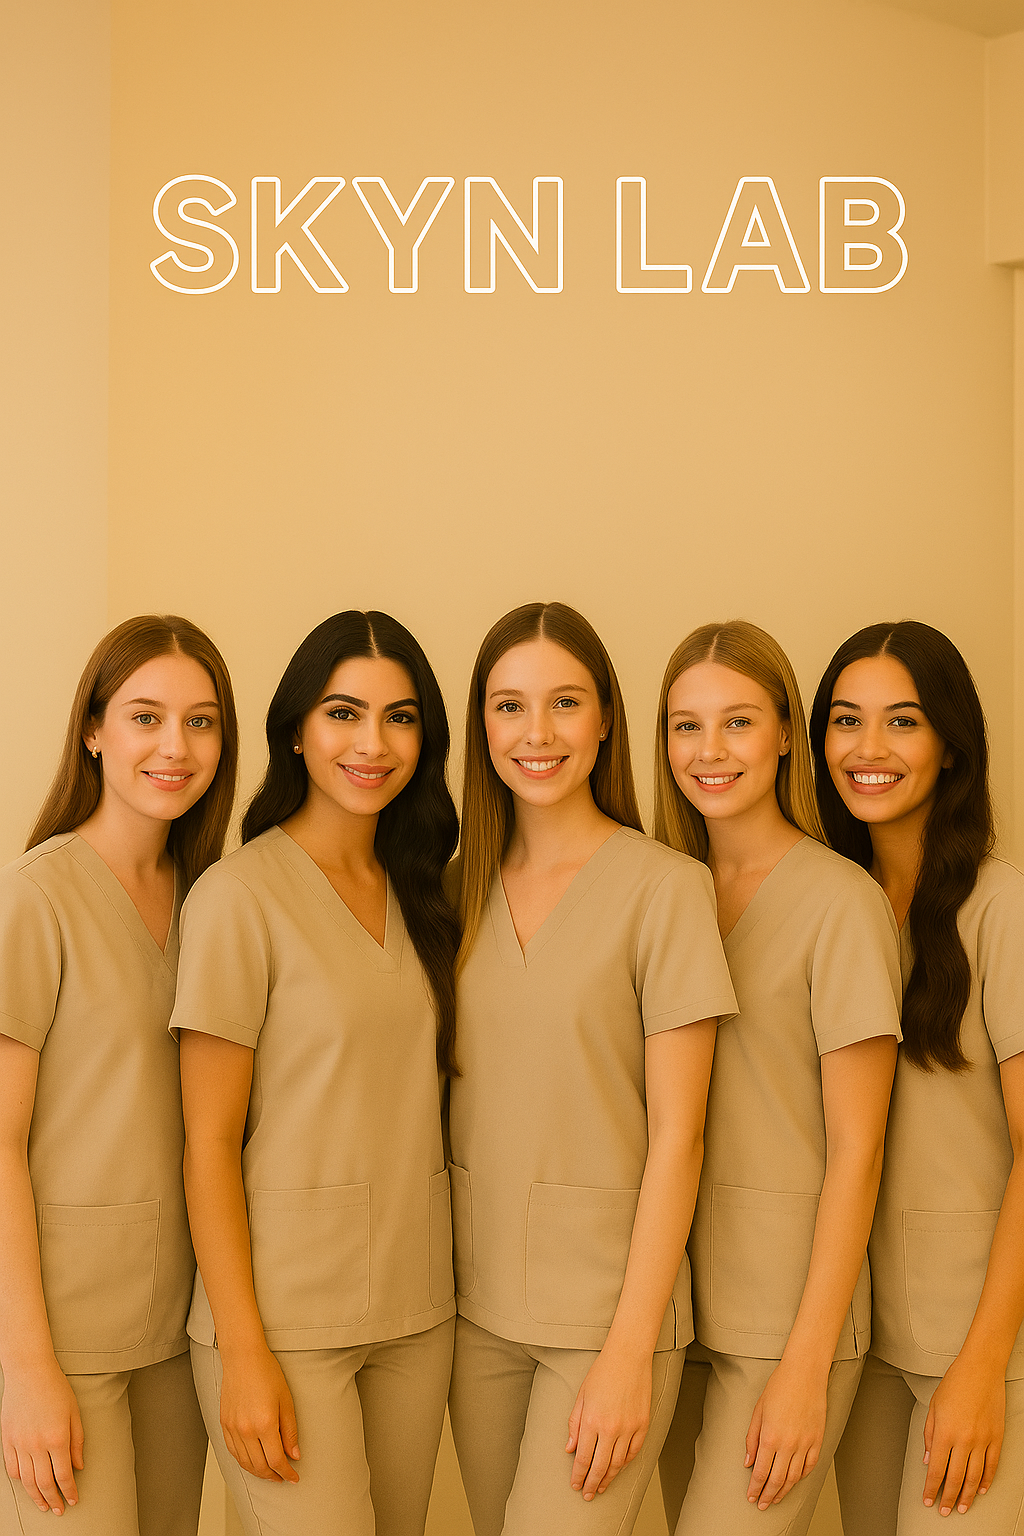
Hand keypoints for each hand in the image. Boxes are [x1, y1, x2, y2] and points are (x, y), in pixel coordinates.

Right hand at [1, 1356, 83, 1513]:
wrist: (29, 1372)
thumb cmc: (55, 1388)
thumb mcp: (74, 1412)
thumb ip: (77, 1442)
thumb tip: (78, 1466)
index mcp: (57, 1438)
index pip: (64, 1475)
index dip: (69, 1491)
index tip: (73, 1500)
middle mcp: (36, 1445)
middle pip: (44, 1483)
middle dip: (53, 1500)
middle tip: (59, 1509)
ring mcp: (19, 1444)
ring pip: (26, 1481)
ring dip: (36, 1496)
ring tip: (44, 1505)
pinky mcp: (7, 1440)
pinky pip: (12, 1469)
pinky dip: (20, 1481)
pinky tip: (27, 1485)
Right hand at [219, 1345, 300, 1482]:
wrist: (243, 1358)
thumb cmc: (267, 1373)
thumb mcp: (286, 1401)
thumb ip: (290, 1431)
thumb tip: (294, 1455)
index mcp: (264, 1424)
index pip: (276, 1460)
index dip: (287, 1473)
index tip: (294, 1478)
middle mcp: (246, 1430)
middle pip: (260, 1466)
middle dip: (274, 1476)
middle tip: (283, 1477)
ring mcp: (232, 1428)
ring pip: (245, 1462)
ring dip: (258, 1472)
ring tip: (270, 1473)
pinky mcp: (224, 1424)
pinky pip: (233, 1452)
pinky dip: (243, 1461)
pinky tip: (252, 1461)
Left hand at [565, 1344, 651, 1499]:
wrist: (628, 1356)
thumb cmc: (602, 1373)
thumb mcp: (582, 1396)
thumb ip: (575, 1424)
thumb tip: (570, 1449)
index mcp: (592, 1421)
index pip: (583, 1458)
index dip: (578, 1475)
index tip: (575, 1485)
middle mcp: (610, 1428)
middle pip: (600, 1466)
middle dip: (591, 1484)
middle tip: (587, 1494)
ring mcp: (629, 1428)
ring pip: (617, 1464)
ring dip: (608, 1478)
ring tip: (601, 1487)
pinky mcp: (643, 1425)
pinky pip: (633, 1453)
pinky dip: (624, 1464)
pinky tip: (617, 1469)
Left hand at [744, 1358, 827, 1509]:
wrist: (804, 1374)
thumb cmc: (779, 1387)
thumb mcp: (758, 1411)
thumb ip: (752, 1439)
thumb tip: (748, 1462)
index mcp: (770, 1437)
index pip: (761, 1472)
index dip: (755, 1488)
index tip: (751, 1497)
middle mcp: (788, 1444)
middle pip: (777, 1479)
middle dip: (768, 1495)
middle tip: (762, 1504)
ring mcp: (805, 1444)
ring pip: (794, 1477)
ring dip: (783, 1491)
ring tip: (776, 1498)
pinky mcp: (817, 1440)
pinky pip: (809, 1467)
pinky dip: (801, 1477)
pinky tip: (794, 1481)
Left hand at [922, 1356, 1004, 1514]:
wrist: (981, 1369)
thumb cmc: (954, 1384)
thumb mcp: (933, 1407)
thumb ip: (929, 1435)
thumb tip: (929, 1460)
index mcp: (944, 1432)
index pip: (936, 1469)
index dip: (931, 1488)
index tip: (927, 1500)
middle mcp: (964, 1440)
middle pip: (955, 1478)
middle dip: (948, 1498)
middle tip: (944, 1510)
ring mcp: (983, 1440)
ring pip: (974, 1477)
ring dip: (967, 1495)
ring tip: (962, 1507)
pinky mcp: (997, 1438)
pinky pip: (992, 1466)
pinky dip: (986, 1481)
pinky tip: (979, 1490)